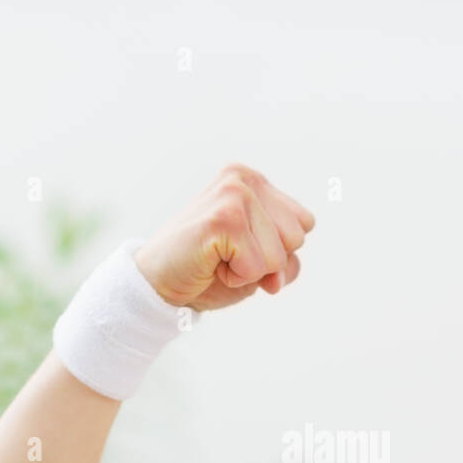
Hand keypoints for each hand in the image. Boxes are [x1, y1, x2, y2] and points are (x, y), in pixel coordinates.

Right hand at [133, 163, 315, 312]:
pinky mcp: (224, 218)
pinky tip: (212, 265)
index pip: (304, 224)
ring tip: (219, 259)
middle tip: (229, 256)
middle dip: (268, 260)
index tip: (242, 249)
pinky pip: (258, 267)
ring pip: (279, 255)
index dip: (279, 250)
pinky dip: (237, 278)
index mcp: (255, 181)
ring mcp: (234, 194)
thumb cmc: (208, 271)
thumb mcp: (259, 265)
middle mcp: (245, 179)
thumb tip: (278, 277)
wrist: (159, 283)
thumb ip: (285, 264)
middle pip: (297, 237)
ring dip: (251, 271)